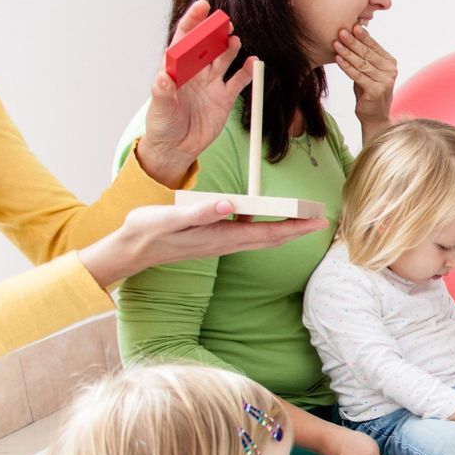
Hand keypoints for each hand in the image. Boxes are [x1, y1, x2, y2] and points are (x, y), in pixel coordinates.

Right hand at [79, 198, 324, 287]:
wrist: (132, 250)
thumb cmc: (149, 231)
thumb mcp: (172, 218)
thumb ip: (201, 212)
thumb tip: (229, 204)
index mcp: (222, 236)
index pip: (268, 233)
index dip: (295, 228)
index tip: (318, 222)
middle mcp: (226, 242)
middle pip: (271, 238)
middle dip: (299, 230)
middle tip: (323, 220)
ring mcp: (221, 242)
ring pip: (262, 237)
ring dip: (285, 229)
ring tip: (305, 220)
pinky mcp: (214, 239)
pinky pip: (249, 234)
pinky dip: (266, 228)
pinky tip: (268, 219)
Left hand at [136, 1, 255, 187]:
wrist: (176, 148)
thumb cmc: (162, 126)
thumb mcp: (159, 109)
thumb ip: (162, 93)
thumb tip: (162, 77)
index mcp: (175, 70)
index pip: (184, 39)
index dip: (193, 21)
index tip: (202, 7)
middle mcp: (194, 73)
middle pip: (206, 45)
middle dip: (214, 31)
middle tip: (223, 21)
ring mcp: (210, 84)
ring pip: (222, 58)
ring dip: (229, 47)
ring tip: (234, 39)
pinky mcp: (224, 98)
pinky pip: (238, 80)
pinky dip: (246, 71)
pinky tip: (253, 62)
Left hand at [333, 24, 397, 124]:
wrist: (374, 116)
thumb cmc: (368, 90)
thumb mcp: (368, 70)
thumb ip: (365, 55)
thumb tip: (353, 31)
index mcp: (390, 62)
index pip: (374, 46)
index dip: (363, 36)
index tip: (351, 25)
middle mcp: (391, 71)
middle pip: (368, 53)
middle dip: (353, 42)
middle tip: (341, 31)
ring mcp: (385, 82)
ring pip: (362, 64)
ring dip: (347, 53)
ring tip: (335, 44)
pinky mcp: (376, 91)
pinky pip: (358, 76)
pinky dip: (347, 67)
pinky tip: (338, 59)